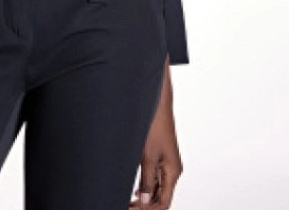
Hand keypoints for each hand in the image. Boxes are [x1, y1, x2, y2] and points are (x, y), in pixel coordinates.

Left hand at [129, 60, 183, 208]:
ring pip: (157, 188)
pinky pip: (155, 177)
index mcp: (173, 171)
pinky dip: (145, 186)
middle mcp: (172, 169)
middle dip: (145, 205)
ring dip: (144, 197)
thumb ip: (146, 179)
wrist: (157, 101)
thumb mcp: (147, 155)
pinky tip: (135, 190)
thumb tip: (144, 200)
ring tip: (129, 202)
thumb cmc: (154, 123)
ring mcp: (166, 161)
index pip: (163, 202)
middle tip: (127, 207)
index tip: (130, 209)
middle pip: (161, 197)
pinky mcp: (160, 154)